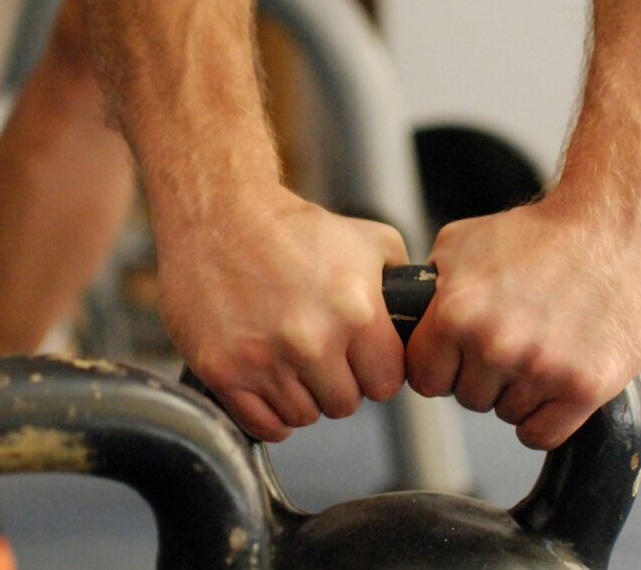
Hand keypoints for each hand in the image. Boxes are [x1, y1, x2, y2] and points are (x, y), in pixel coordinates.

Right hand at [153, 186, 407, 441]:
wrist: (219, 216)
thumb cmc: (293, 229)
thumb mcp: (369, 240)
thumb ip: (403, 283)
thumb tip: (421, 319)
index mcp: (356, 311)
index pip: (386, 384)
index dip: (376, 372)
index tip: (361, 359)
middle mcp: (312, 341)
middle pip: (345, 404)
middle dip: (338, 383)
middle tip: (321, 354)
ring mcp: (265, 360)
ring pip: (304, 417)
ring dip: (302, 396)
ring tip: (291, 360)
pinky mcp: (225, 372)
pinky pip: (263, 425)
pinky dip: (268, 412)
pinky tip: (269, 380)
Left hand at [406, 194, 640, 449]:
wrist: (617, 226)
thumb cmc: (544, 232)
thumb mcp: (465, 242)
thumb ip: (431, 286)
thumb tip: (409, 313)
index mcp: (457, 313)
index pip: (424, 377)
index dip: (441, 367)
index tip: (459, 356)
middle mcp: (495, 345)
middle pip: (468, 398)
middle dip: (485, 376)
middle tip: (514, 341)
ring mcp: (540, 369)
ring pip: (507, 415)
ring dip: (519, 393)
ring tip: (542, 350)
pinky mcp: (584, 387)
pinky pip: (542, 434)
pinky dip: (546, 417)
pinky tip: (555, 384)